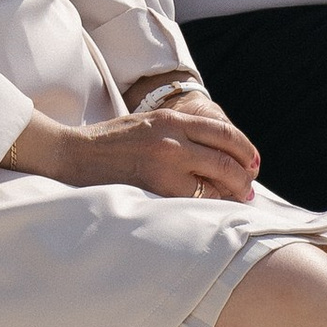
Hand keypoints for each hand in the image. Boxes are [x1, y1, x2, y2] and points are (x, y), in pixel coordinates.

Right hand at [2, 90, 259, 201]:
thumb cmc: (110, 141)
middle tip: (250, 187)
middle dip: (245, 175)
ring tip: (237, 199)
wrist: (74, 155)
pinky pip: (197, 198)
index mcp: (170, 119)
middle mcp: (172, 138)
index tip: (252, 162)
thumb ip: (177, 129)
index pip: (222, 131)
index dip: (244, 148)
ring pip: (218, 179)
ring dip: (234, 191)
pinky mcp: (157, 187)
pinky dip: (211, 204)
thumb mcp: (146, 122)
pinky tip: (212, 208)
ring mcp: (166, 163)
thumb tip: (214, 147)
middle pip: (227, 157)